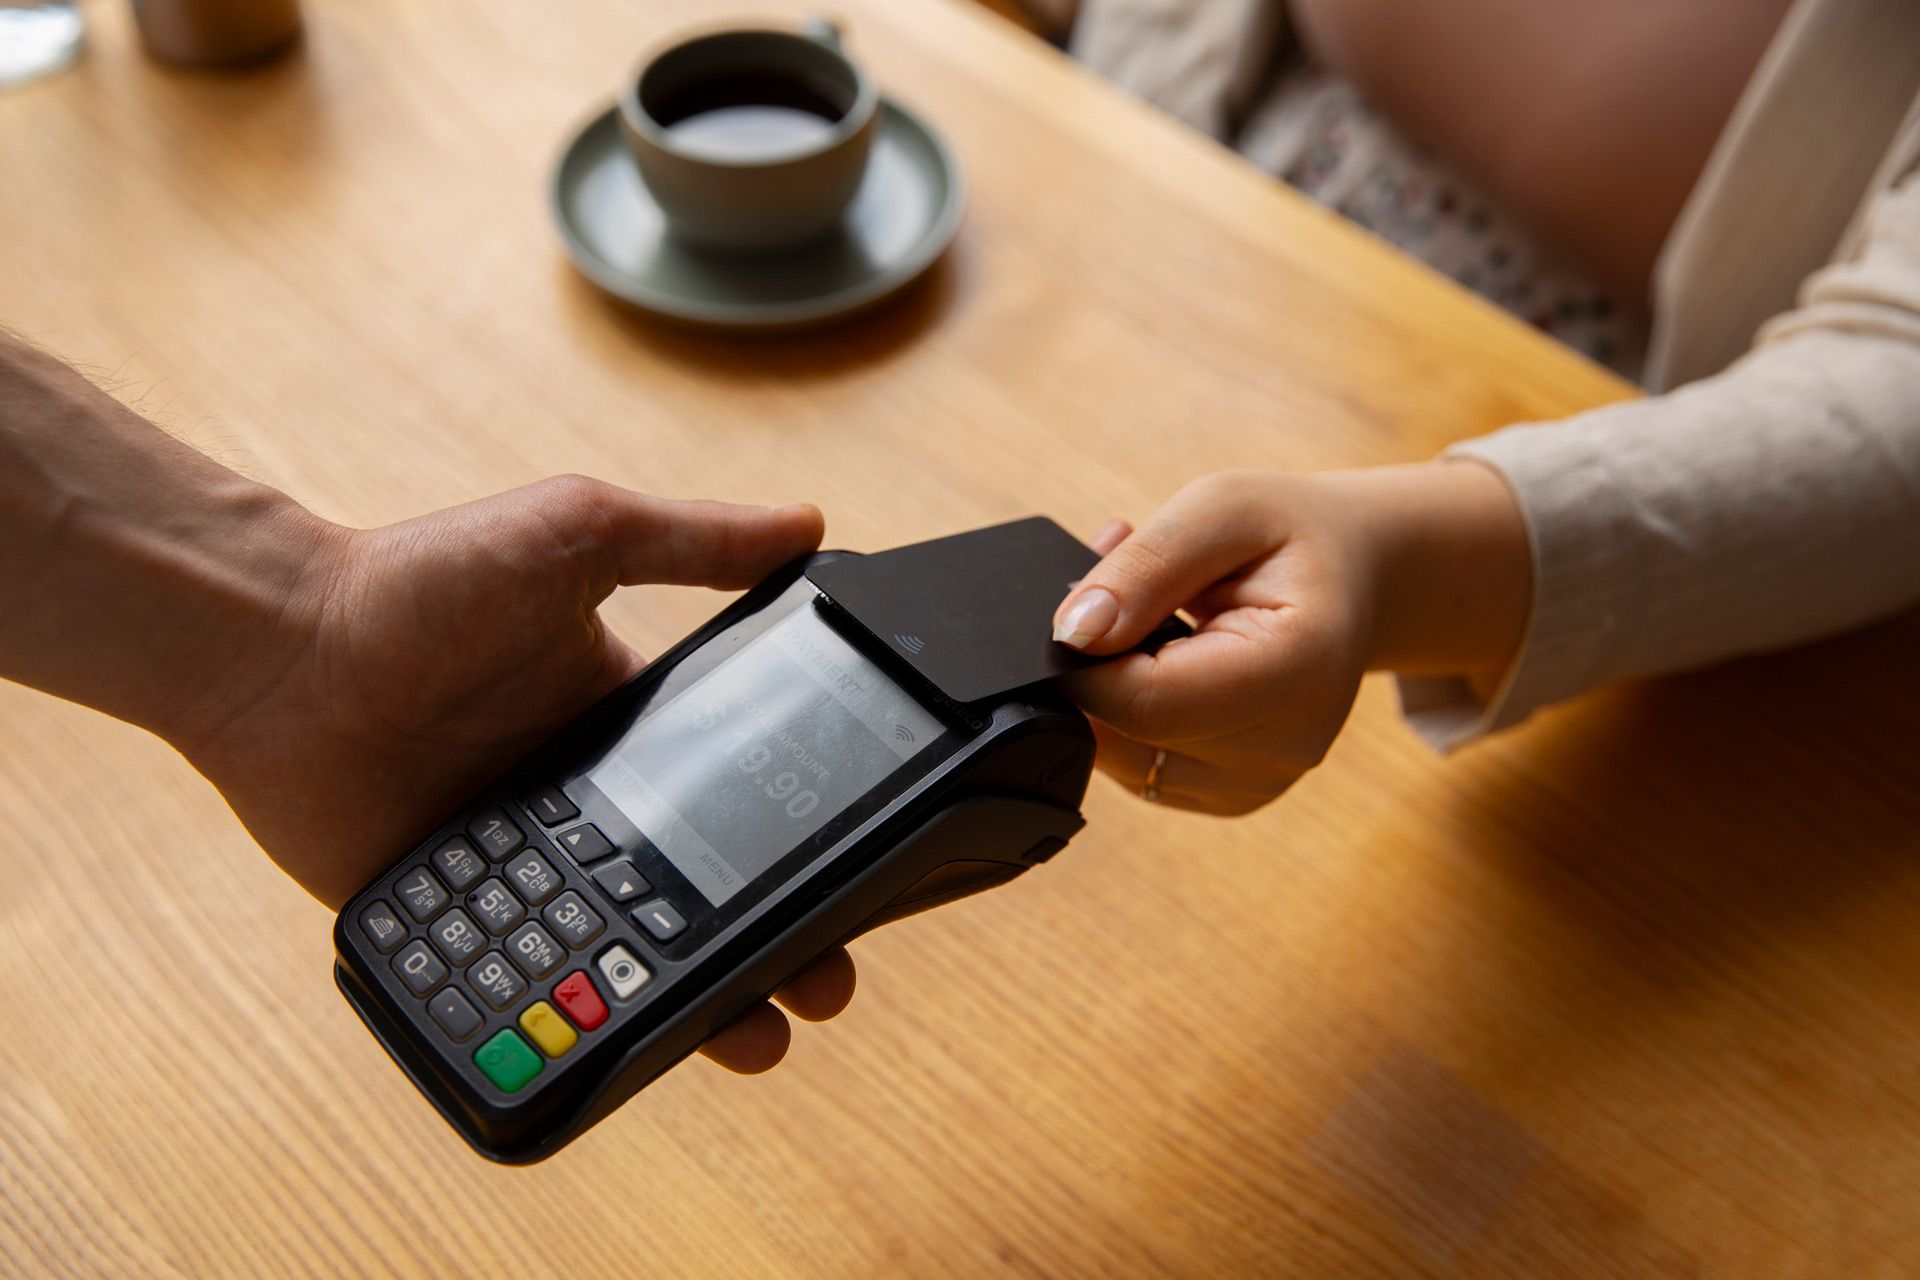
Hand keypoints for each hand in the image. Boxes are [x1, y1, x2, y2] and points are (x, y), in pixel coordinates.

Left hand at [181, 476, 846, 1071]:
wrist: (277, 649)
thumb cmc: (421, 580)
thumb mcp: (578, 532)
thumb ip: (694, 540)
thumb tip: (813, 523)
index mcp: (624, 723)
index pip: (733, 796)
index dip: (799, 843)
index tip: (864, 878)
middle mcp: (582, 804)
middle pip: (696, 893)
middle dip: (773, 945)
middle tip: (823, 986)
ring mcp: (522, 865)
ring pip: (625, 952)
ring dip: (695, 1000)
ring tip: (753, 1035)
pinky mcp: (457, 914)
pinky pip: (525, 975)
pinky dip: (576, 1009)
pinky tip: (634, 1037)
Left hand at [1051, 465, 1530, 812]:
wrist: (1355, 577)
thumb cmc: (1294, 536)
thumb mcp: (1220, 508)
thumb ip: (1145, 568)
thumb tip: (1074, 633)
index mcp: (1300, 668)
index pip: (1146, 702)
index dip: (1086, 660)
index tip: (1084, 605)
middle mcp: (1289, 746)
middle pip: (1130, 738)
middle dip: (1099, 669)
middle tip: (1123, 599)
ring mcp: (1263, 782)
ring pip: (1125, 761)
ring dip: (1111, 695)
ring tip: (1151, 623)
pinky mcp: (1234, 795)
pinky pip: (1141, 769)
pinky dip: (1131, 719)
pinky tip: (1163, 664)